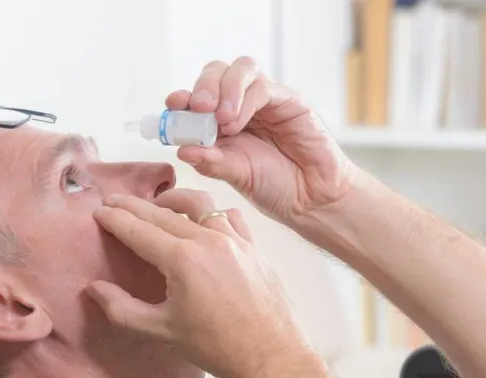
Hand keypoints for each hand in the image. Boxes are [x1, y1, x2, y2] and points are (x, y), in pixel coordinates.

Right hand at [86, 191, 313, 377]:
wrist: (271, 355)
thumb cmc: (215, 347)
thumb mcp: (161, 331)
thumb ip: (122, 309)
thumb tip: (93, 288)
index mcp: (182, 259)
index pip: (138, 230)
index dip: (114, 219)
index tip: (97, 212)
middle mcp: (208, 240)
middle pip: (162, 213)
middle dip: (134, 206)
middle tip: (114, 202)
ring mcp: (235, 240)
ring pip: (200, 205)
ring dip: (174, 200)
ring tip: (159, 204)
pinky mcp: (255, 247)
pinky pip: (231, 217)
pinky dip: (213, 213)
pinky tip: (205, 222)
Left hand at [168, 56, 365, 225]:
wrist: (313, 199)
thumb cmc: (277, 188)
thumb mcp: (236, 176)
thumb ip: (211, 162)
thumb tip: (181, 149)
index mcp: (222, 123)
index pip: (198, 96)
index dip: (183, 97)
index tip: (173, 105)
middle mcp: (242, 105)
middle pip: (217, 71)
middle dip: (203, 85)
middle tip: (197, 107)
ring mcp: (266, 100)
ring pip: (241, 69)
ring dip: (225, 88)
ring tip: (222, 119)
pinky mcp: (289, 100)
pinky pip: (263, 86)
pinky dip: (245, 100)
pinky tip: (238, 123)